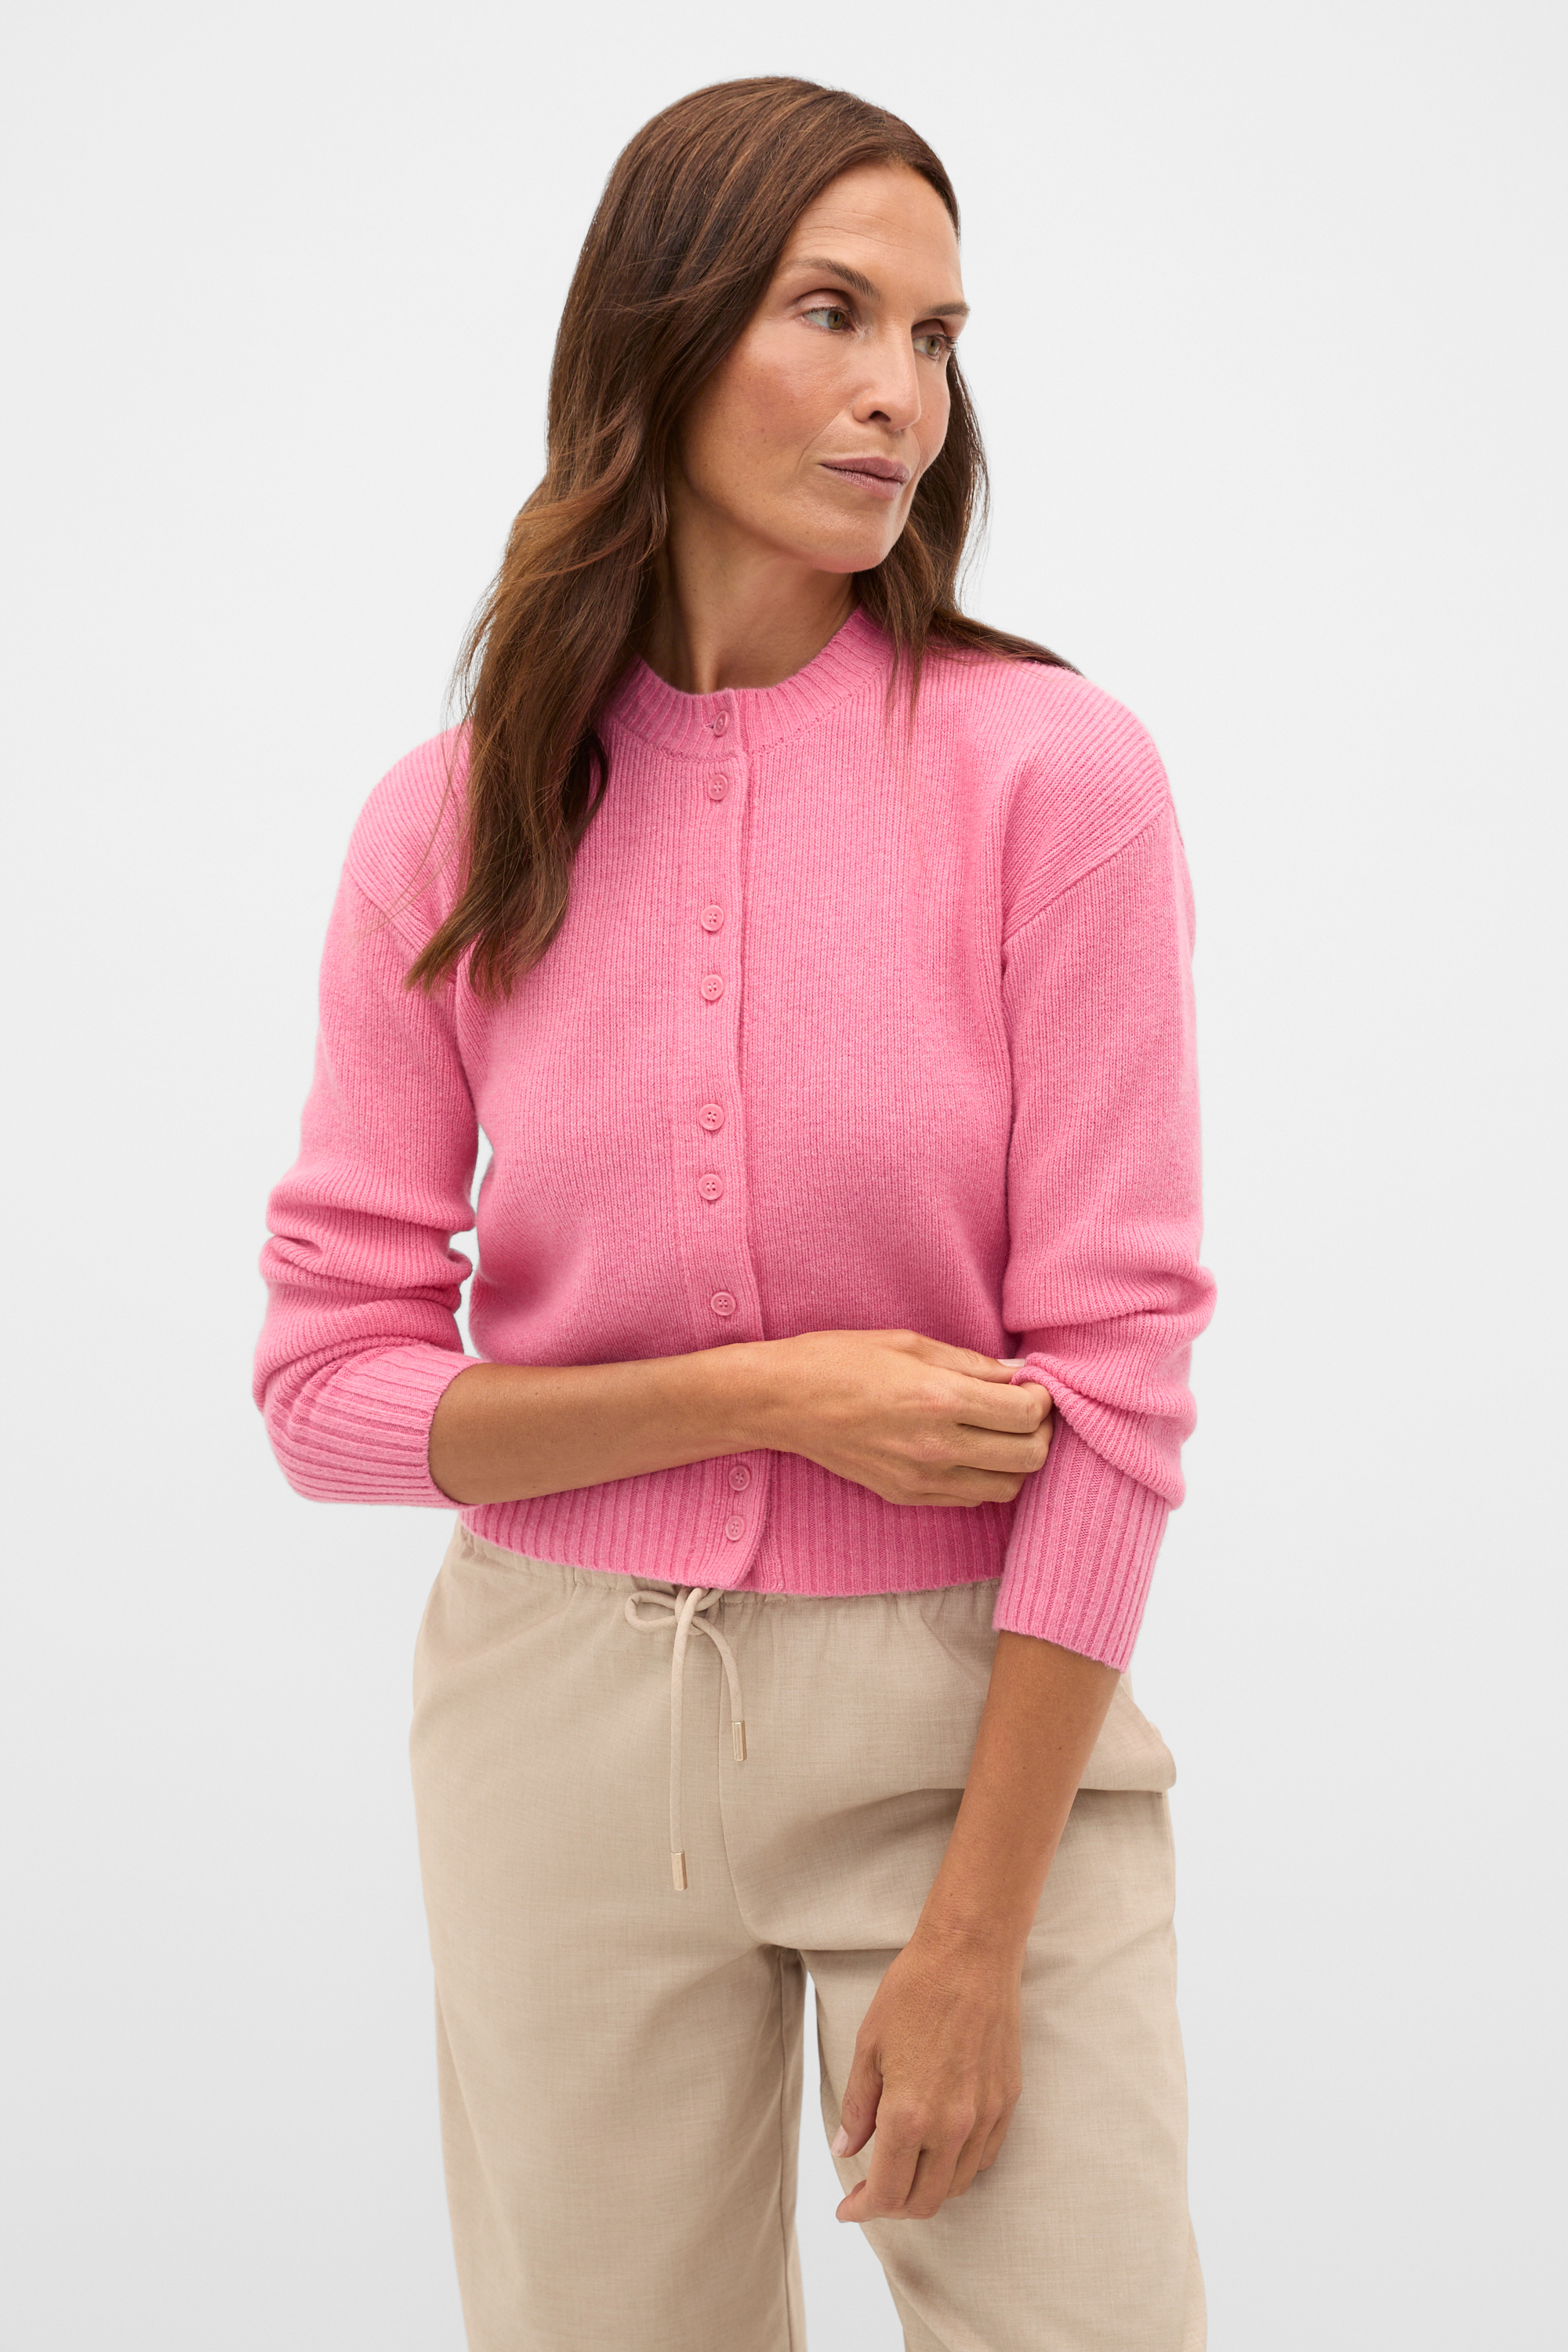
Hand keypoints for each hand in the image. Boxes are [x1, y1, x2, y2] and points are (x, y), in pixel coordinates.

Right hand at [754, 1329, 1050, 1506]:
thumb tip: (1018, 1375)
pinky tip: (971, 1450)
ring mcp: (921, 1478)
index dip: (1043, 1398)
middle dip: (1041, 1432)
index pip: (1027, 1414)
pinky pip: (970, 1498)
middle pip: (1029, 1457)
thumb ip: (971, 1363)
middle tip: (1027, 1411)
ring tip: (1001, 1433)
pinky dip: (985, 1478)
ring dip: (1017, 1461)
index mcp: (940, 1399)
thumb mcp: (909, 1344)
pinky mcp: (906, 1496)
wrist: (783, 1402)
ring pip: (1006, 1487)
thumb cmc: (840, 1360)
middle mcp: (936, 1446)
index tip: (1032, 1386)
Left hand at [830, 1925, 1024, 2222]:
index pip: (886, 2192)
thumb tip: (846, 2150)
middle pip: (924, 2202)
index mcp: (909, 2114)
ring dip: (925, 2190)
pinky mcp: (1006, 2102)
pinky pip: (983, 2157)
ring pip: (955, 2186)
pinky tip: (939, 2149)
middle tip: (870, 2194)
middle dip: (892, 2208)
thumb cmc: (914, 1990)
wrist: (971, 1954)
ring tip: (903, 2172)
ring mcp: (984, 2116)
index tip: (847, 2209)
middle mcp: (951, 2125)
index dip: (862, 2210)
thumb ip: (857, 2107)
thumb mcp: (869, 2045)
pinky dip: (957, 2167)